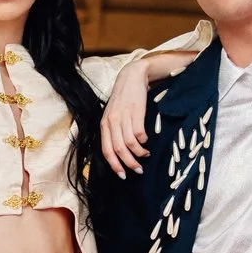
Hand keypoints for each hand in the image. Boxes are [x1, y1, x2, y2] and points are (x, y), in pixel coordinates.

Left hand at [99, 58, 152, 176]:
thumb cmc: (123, 100)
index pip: (106, 150)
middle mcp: (111, 122)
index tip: (123, 175)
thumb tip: (119, 154)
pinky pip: (139, 134)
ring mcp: (123, 117)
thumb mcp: (113, 115)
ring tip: (146, 154)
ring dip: (139, 153)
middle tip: (139, 170)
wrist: (132, 77)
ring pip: (130, 144)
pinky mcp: (136, 112)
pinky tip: (147, 140)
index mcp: (104, 125)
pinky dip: (144, 141)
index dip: (115, 165)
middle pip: (119, 150)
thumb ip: (113, 132)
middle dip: (129, 163)